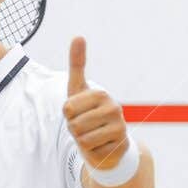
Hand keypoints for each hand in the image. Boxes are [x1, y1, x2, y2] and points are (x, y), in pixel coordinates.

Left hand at [64, 36, 131, 171]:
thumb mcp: (77, 89)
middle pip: (74, 125)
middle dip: (74, 129)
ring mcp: (119, 127)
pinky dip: (92, 151)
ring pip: (82, 139)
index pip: (67, 108)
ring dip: (82, 141)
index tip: (77, 112)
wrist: (106, 139)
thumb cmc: (87, 112)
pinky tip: (100, 145)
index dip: (67, 115)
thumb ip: (77, 63)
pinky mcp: (120, 145)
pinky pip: (91, 151)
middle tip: (85, 126)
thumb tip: (78, 36)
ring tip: (92, 135)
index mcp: (99, 94)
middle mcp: (113, 108)